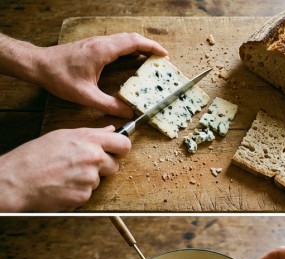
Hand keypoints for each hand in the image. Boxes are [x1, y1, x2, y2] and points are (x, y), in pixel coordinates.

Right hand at [0, 125, 129, 211]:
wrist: (17, 180)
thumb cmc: (34, 156)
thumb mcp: (62, 136)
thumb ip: (91, 134)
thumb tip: (111, 131)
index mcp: (89, 140)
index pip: (124, 144)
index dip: (121, 149)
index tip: (117, 152)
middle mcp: (93, 158)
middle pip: (115, 166)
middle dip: (103, 167)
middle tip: (82, 167)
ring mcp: (90, 178)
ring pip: (99, 181)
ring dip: (87, 180)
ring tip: (65, 175)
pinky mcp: (84, 195)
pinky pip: (88, 194)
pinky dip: (77, 192)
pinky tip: (62, 186)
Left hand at [32, 32, 166, 117]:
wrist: (38, 65)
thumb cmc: (58, 77)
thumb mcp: (86, 95)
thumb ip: (109, 105)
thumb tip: (128, 113)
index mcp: (103, 51)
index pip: (134, 43)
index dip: (152, 48)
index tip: (164, 55)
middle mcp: (101, 43)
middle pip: (132, 38)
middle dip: (149, 47)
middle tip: (161, 59)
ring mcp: (96, 43)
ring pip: (124, 39)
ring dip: (139, 47)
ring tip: (150, 60)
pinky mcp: (92, 46)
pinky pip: (116, 44)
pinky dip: (129, 49)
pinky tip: (131, 60)